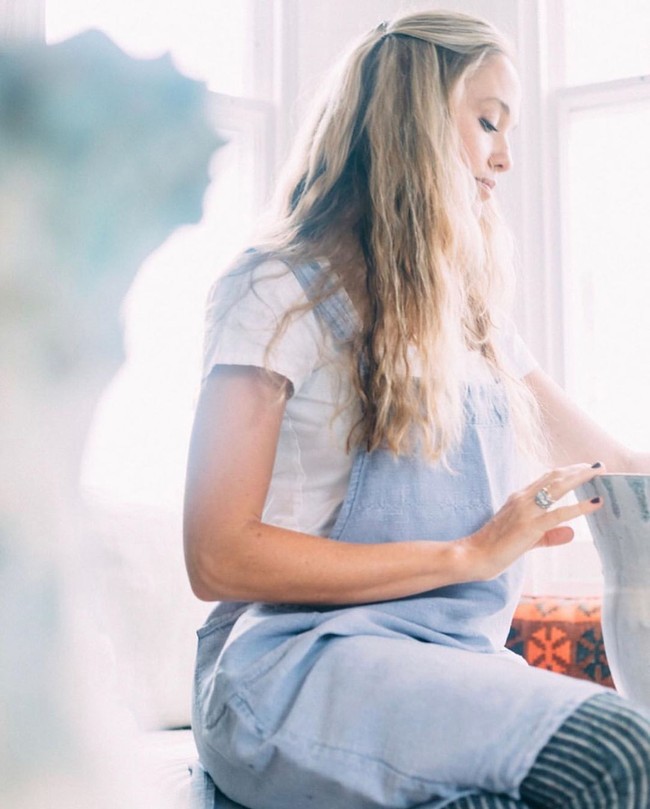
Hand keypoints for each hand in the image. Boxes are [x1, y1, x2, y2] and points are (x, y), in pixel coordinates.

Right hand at [462, 462, 603, 579]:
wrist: (473, 555)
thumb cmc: (494, 548)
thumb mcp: (526, 539)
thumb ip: (549, 535)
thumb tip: (571, 533)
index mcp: (518, 498)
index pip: (545, 479)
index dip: (565, 472)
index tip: (582, 469)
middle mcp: (522, 499)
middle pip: (554, 477)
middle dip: (577, 470)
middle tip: (597, 466)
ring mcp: (526, 510)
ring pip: (558, 487)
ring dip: (580, 477)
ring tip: (598, 472)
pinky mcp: (530, 526)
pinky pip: (559, 513)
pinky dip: (580, 507)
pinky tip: (595, 503)